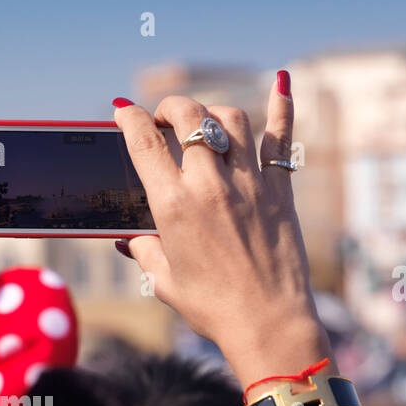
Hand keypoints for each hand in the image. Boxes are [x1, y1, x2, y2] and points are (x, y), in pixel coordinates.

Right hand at [112, 75, 332, 389]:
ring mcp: (249, 182)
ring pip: (229, 117)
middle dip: (169, 107)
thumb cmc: (212, 308)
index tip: (123, 112)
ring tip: (202, 120)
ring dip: (211, 110)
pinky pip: (281, 137)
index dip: (129, 118)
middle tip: (163, 117)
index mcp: (173, 206)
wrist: (267, 323)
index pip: (144, 141)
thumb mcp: (165, 281)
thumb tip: (131, 239)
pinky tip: (282, 82)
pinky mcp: (279, 189)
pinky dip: (282, 106)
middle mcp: (210, 185)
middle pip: (187, 115)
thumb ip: (145, 251)